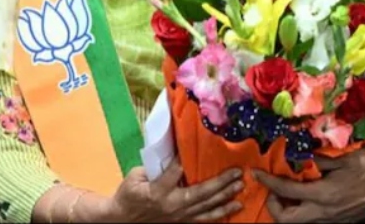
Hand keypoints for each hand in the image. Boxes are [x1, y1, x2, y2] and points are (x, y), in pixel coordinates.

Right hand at [108, 162, 243, 221]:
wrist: (123, 219)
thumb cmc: (129, 194)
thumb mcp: (136, 176)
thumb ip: (156, 167)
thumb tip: (176, 153)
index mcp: (158, 191)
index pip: (175, 173)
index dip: (187, 160)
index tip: (201, 147)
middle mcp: (172, 205)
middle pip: (200, 193)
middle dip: (221, 182)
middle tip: (237, 172)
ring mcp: (179, 216)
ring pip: (207, 207)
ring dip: (226, 198)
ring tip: (240, 188)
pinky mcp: (183, 222)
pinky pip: (205, 218)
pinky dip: (221, 213)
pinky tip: (234, 207)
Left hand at [254, 149, 364, 222]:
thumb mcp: (343, 158)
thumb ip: (320, 160)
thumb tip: (304, 157)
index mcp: (322, 194)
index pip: (285, 191)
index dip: (267, 181)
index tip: (255, 173)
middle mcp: (324, 212)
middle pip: (287, 219)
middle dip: (274, 206)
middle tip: (273, 190)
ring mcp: (332, 219)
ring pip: (300, 222)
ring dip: (288, 210)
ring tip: (287, 193)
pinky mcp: (340, 221)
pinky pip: (314, 220)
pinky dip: (303, 210)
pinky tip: (306, 196)